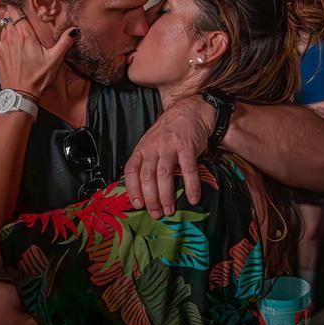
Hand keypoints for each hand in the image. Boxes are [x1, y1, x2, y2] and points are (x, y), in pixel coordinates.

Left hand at [0, 5, 77, 98]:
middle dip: (14, 19)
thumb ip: (64, 42)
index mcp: (24, 34)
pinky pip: (0, 44)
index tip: (21, 8)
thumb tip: (74, 31)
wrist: (19, 95)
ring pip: (3, 31)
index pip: (14, 11)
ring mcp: (1, 47)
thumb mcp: (54, 60)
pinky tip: (14, 53)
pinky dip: (5, 44)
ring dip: (10, 31)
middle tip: (24, 24)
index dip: (16, 7)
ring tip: (20, 40)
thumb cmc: (37, 77)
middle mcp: (10, 37)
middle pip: (7, 19)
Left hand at [124, 95, 211, 216]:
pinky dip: (190, 186)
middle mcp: (153, 147)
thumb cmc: (169, 132)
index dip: (132, 188)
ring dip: (166, 196)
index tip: (137, 204)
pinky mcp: (187, 146)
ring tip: (169, 210)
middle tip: (155, 213)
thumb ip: (146, 162)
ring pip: (164, 174)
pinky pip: (188, 169)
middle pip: (147, 176)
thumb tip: (142, 190)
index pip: (131, 170)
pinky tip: (192, 198)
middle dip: (150, 198)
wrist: (189, 111)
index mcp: (142, 148)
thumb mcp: (151, 143)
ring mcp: (169, 146)